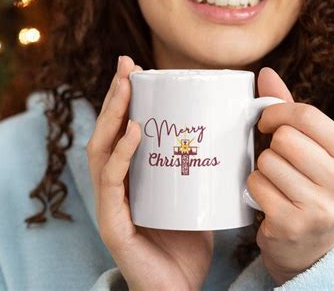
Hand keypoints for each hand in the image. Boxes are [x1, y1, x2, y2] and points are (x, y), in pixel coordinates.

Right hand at [87, 55, 212, 290]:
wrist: (181, 290)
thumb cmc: (189, 239)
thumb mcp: (197, 191)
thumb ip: (203, 163)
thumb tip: (232, 126)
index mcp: (132, 175)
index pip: (121, 129)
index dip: (125, 97)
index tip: (136, 67)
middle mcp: (116, 184)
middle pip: (107, 131)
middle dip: (116, 94)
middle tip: (126, 64)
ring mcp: (111, 203)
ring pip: (101, 150)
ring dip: (112, 115)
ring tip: (127, 87)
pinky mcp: (114, 224)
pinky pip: (112, 183)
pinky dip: (120, 154)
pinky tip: (132, 131)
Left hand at [248, 67, 333, 285]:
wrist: (309, 246)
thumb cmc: (306, 182)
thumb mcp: (308, 145)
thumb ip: (288, 108)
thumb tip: (265, 72)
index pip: (307, 115)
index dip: (277, 112)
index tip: (267, 122)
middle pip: (285, 138)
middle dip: (271, 145)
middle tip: (277, 159)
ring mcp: (321, 208)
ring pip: (267, 161)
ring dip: (262, 168)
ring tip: (277, 181)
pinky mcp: (293, 225)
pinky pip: (256, 184)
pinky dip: (254, 188)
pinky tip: (269, 199)